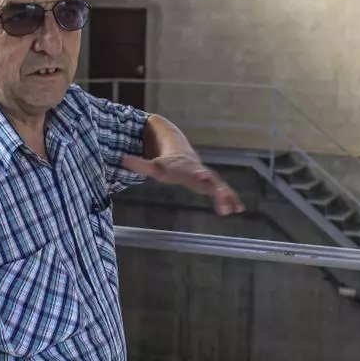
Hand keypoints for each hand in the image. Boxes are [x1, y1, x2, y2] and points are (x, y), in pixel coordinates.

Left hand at [122, 154, 244, 215]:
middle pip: (210, 179)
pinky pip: (224, 193)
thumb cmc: (166, 163)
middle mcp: (200, 172)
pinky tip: (239, 209)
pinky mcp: (212, 185)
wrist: (181, 152)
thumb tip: (120, 159)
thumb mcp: (153, 165)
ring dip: (227, 196)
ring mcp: (208, 178)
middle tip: (223, 194)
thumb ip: (139, 163)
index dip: (196, 173)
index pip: (191, 170)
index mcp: (186, 168)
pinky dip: (232, 200)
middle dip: (216, 186)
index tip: (202, 176)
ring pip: (220, 187)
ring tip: (235, 208)